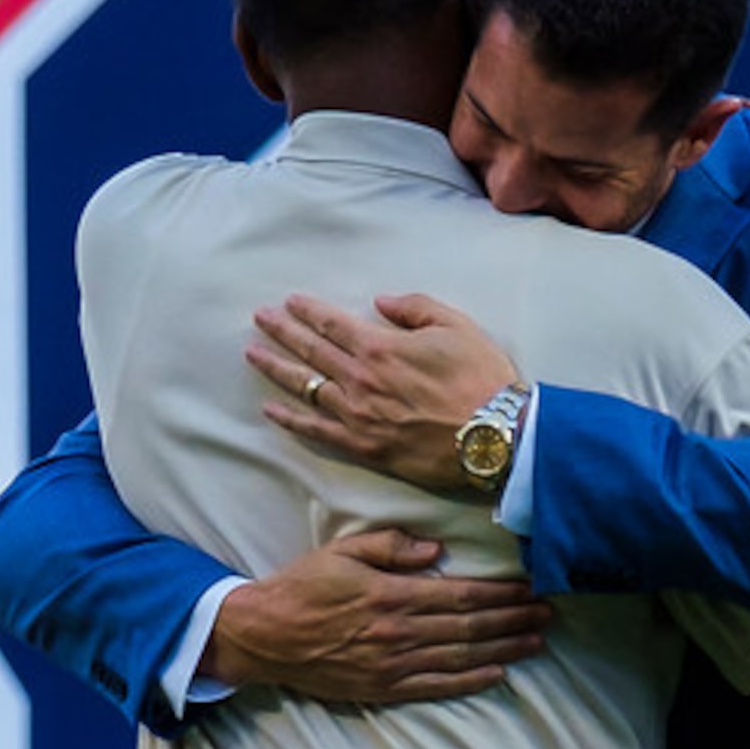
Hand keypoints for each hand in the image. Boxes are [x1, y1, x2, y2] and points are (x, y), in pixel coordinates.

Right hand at [207, 528, 549, 703]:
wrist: (264, 635)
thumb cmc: (301, 587)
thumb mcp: (340, 551)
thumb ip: (388, 546)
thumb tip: (435, 550)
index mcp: (391, 595)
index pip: (461, 595)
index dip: (501, 593)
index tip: (530, 587)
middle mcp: (399, 632)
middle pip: (471, 627)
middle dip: (514, 619)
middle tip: (549, 613)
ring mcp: (393, 664)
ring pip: (462, 657)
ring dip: (504, 649)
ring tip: (535, 641)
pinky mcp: (383, 688)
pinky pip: (437, 687)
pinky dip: (471, 682)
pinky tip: (498, 674)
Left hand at [249, 292, 519, 493]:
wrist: (496, 437)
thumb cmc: (481, 379)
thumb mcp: (456, 327)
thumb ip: (415, 308)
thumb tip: (380, 301)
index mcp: (380, 348)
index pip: (331, 324)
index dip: (307, 311)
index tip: (287, 302)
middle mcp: (359, 380)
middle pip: (310, 351)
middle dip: (281, 332)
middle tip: (259, 318)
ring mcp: (356, 415)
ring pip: (305, 388)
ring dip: (276, 369)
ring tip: (253, 354)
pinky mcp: (362, 447)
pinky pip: (316, 431)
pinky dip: (290, 419)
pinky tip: (270, 409)